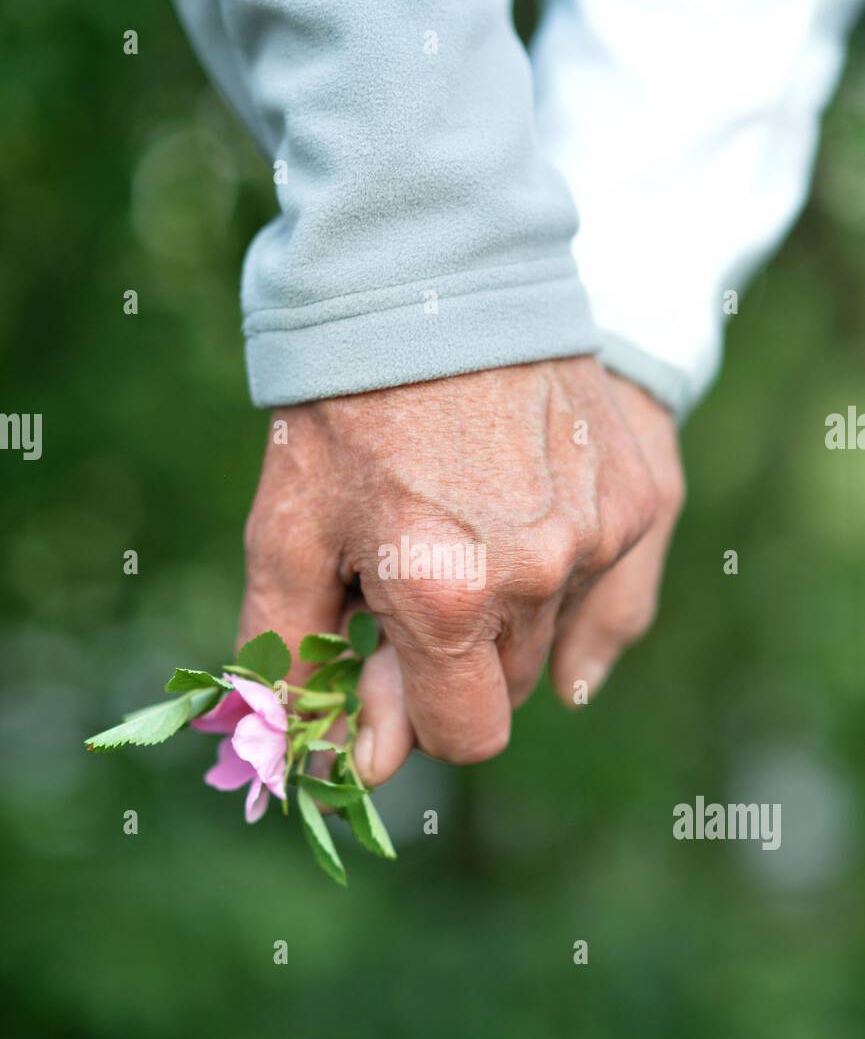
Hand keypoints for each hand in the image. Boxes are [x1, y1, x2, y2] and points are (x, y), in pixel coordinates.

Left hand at [239, 356, 671, 783]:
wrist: (431, 274)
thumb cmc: (344, 408)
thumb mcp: (289, 532)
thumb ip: (299, 657)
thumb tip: (325, 764)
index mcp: (447, 596)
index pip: (463, 736)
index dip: (414, 715)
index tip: (381, 664)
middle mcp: (539, 576)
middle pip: (509, 690)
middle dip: (455, 661)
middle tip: (411, 579)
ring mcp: (600, 534)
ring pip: (556, 638)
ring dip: (507, 616)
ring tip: (463, 528)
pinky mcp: (638, 496)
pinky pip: (609, 587)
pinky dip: (565, 577)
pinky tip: (525, 525)